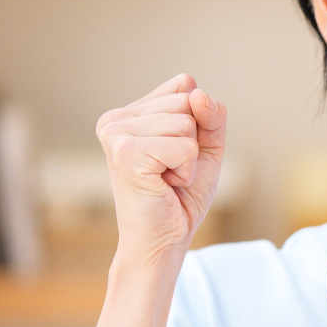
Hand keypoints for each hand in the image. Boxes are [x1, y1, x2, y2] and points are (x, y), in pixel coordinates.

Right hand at [95, 74, 226, 262]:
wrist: (163, 241)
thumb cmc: (181, 197)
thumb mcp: (206, 148)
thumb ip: (211, 116)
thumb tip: (197, 94)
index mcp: (128, 113)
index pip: (185, 85)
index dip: (198, 121)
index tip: (177, 153)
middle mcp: (115, 118)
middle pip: (187, 101)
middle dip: (193, 141)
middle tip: (171, 171)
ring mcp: (116, 133)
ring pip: (187, 123)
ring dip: (189, 159)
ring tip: (166, 178)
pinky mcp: (125, 153)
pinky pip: (185, 146)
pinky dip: (186, 170)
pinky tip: (164, 184)